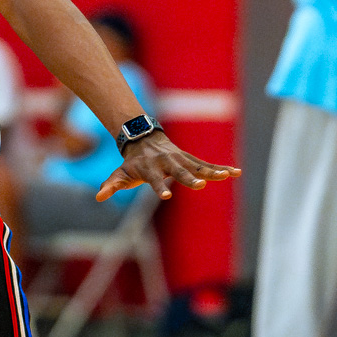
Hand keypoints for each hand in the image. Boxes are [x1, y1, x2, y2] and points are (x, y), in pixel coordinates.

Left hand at [96, 131, 239, 201]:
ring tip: (229, 176)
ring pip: (198, 166)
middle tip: (200, 185)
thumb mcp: (119, 174)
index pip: (154, 180)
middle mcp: (168, 163)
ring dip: (213, 171)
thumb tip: (99, 197)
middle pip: (180, 171)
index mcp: (150, 169)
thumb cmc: (132, 162)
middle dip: (189, 177)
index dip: (159, 187)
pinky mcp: (190, 159)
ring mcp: (181, 160)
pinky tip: (236, 172)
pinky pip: (208, 165)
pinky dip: (221, 168)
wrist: (144, 139)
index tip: (165, 196)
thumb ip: (111, 186)